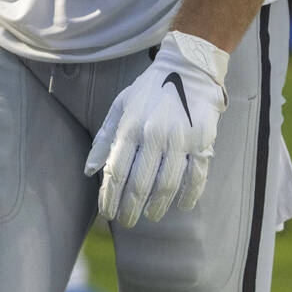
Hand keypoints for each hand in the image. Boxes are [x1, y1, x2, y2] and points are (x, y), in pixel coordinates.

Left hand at [84, 31, 228, 227]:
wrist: (187, 69)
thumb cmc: (149, 91)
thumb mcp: (121, 107)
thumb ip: (104, 138)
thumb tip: (89, 170)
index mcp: (130, 126)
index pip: (116, 171)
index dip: (110, 197)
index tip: (107, 213)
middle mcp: (153, 135)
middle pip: (140, 184)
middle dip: (130, 208)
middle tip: (126, 222)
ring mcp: (179, 140)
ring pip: (167, 185)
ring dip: (157, 206)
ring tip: (149, 216)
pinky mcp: (202, 142)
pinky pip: (196, 178)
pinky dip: (188, 196)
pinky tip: (180, 205)